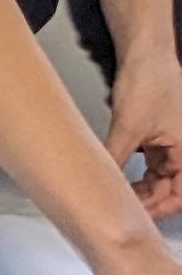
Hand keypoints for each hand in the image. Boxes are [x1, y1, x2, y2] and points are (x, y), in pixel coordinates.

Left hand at [112, 55, 181, 218]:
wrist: (144, 55)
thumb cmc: (149, 83)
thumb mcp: (128, 128)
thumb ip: (116, 159)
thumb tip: (100, 184)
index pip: (180, 196)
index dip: (158, 211)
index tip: (134, 219)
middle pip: (168, 190)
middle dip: (144, 203)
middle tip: (116, 211)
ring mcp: (172, 144)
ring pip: (158, 179)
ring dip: (138, 190)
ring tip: (113, 197)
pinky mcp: (157, 138)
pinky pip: (151, 165)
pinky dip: (135, 175)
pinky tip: (116, 179)